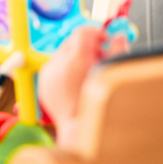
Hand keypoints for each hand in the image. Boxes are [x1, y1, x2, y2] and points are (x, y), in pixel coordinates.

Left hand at [37, 26, 106, 147]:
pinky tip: (76, 82)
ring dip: (75, 58)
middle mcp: (59, 63)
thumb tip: (118, 38)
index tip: (103, 38)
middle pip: (72, 42)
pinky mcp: (44, 84)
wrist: (81, 131)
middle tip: (100, 56)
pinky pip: (54, 68)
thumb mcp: (112, 75)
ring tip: (88, 72)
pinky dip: (64, 70)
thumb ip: (117, 52)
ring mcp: (49, 74)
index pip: (82, 32)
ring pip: (62, 55)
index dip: (95, 32)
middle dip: (86, 46)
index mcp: (76, 58)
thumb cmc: (98, 105)